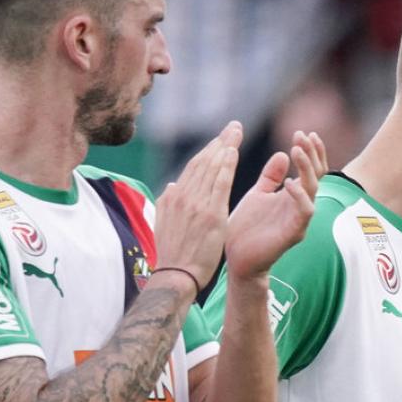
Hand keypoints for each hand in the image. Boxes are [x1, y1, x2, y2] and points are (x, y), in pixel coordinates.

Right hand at [154, 121, 240, 285]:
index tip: (221, 139)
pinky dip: (225, 167)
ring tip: (235, 132)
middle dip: (219, 142)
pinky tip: (232, 153)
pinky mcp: (210, 215)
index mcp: (174, 196)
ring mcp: (196, 204)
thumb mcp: (166, 222)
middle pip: (203, 162)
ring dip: (224, 147)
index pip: (194, 167)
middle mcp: (183, 196)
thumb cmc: (173, 253)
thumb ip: (170, 201)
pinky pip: (218, 185)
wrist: (175, 275)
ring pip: (211, 168)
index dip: (209, 151)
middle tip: (233, 126)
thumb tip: (173, 184)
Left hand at [224, 130, 325, 283]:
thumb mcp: (258, 195)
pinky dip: (299, 195)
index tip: (303, 133)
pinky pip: (304, 212)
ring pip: (313, 190)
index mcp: (292, 196)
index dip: (311, 152)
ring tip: (296, 151)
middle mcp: (300, 206)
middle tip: (302, 136)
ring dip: (307, 169)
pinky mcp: (293, 233)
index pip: (310, 170)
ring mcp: (299, 220)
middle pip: (316, 175)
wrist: (237, 259)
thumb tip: (282, 154)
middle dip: (311, 154)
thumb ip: (271, 177)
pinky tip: (289, 182)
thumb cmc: (246, 228)